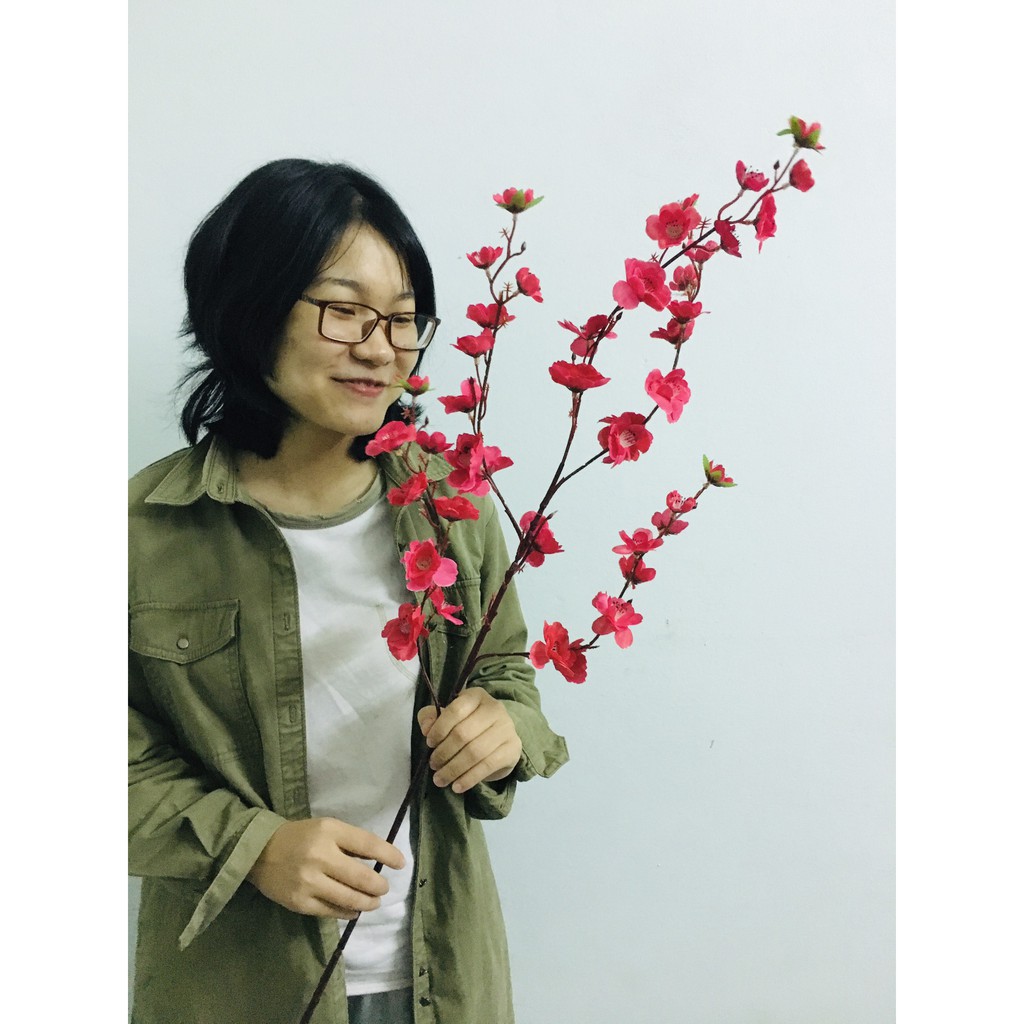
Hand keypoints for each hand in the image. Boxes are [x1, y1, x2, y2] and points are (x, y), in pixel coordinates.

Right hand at [247, 817, 404, 918]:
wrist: (260, 852)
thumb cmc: (300, 837)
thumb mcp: (326, 828)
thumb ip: (350, 841)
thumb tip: (380, 859)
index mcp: (329, 831)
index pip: (367, 844)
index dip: (388, 855)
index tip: (401, 863)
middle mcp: (320, 856)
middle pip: (362, 877)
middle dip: (379, 886)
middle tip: (384, 888)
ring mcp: (309, 882)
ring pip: (350, 898)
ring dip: (368, 902)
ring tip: (374, 901)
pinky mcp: (300, 903)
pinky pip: (332, 911)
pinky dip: (348, 912)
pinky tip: (354, 910)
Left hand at [417, 689, 522, 794]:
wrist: (499, 738)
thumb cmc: (467, 725)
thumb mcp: (447, 716)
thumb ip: (431, 717)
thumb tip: (426, 728)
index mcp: (476, 696)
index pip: (456, 710)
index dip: (440, 728)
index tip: (429, 743)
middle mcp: (495, 708)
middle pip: (464, 733)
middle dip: (444, 753)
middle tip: (433, 765)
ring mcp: (507, 728)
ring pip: (475, 752)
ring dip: (454, 769)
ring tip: (440, 779)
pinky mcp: (513, 748)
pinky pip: (488, 766)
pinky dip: (469, 779)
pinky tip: (457, 786)